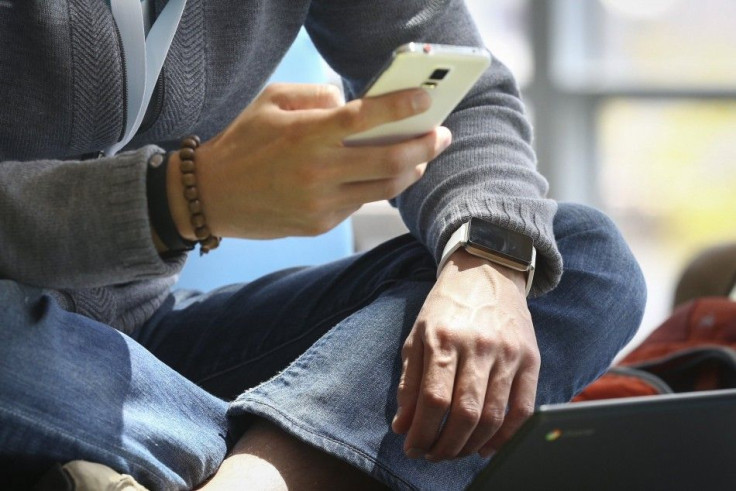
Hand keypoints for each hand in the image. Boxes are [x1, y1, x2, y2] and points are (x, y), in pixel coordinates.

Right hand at [167, 83, 451, 240]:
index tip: (426, 101)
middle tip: (440, 134)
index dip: (400, 108)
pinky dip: (375, 186)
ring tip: (421, 156)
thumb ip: (316, 96)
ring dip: (411, 170)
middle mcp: (317, 171)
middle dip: (425, 146)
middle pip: (390, 161)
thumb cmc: (243, 143)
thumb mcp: (271, 101)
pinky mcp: (319, 224)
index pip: (364, 118)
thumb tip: (354, 105)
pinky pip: (359, 204)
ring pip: (384, 189)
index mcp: (306, 135)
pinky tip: (379, 174)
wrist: (212, 197)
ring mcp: (320, 203)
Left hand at [392, 250, 539, 460]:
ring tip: (454, 452)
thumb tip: (402, 426)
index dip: (421, 433)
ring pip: (494, 417)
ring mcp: (509, 353)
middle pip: (465, 414)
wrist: (486, 270)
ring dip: (471, 446)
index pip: (433, 401)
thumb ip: (409, 383)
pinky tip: (487, 446)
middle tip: (432, 455)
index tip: (412, 448)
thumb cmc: (446, 307)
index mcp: (443, 339)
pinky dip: (506, 437)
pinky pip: (523, 409)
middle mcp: (478, 346)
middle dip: (445, 446)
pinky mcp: (531, 358)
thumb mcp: (417, 336)